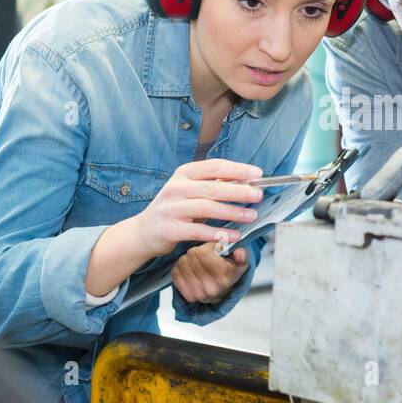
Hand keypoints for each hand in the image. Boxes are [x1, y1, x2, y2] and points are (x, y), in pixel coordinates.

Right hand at [133, 159, 262, 258]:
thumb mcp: (189, 191)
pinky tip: (233, 236)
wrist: (143, 232)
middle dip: (238, 191)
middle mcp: (175, 188)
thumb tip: (246, 181)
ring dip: (232, 212)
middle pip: (212, 187)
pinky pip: (198, 231)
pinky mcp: (169, 229)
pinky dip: (218, 233)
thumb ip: (213, 185)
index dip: (237, 169)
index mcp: (183, 174)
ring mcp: (171, 208)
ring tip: (251, 216)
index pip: (213, 166)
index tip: (257, 173)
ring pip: (206, 208)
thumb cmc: (174, 210)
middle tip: (258, 195)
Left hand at [172, 243, 248, 304]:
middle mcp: (212, 289)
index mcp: (225, 277)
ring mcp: (199, 294)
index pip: (203, 253)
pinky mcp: (188, 296)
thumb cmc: (231, 271)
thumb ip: (242, 255)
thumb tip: (239, 254)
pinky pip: (176, 274)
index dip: (206, 247)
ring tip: (197, 261)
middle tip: (204, 254)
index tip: (213, 249)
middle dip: (197, 251)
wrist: (225, 289)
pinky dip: (180, 268)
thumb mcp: (241, 260)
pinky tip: (190, 268)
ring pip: (183, 263)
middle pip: (192, 256)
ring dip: (188, 259)